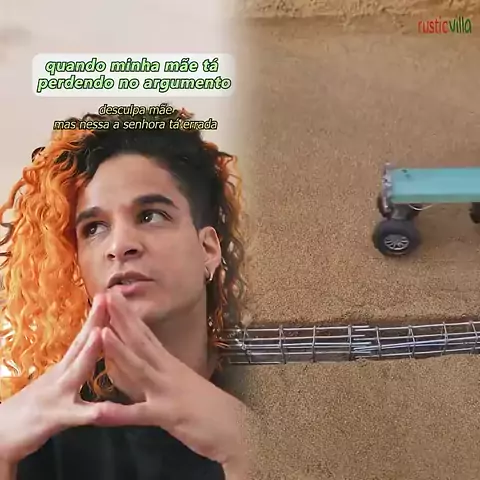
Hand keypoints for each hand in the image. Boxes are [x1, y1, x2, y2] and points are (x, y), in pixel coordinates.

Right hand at [0, 296, 115, 463]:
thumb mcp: (56, 386)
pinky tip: (104, 411)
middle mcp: (61, 376)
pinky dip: (92, 413)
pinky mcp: (53, 418)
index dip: (96, 317)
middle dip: (95, 321)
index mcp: (64, 368)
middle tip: (107, 297)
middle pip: (80, 343)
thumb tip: (91, 353)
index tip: (109, 295)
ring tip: (101, 333)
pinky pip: (76, 417)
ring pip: (77, 371)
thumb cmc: (32, 411)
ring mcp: (57, 395)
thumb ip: (74, 370)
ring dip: (89, 351)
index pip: (83, 337)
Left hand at [98, 291, 248, 473]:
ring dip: (120, 351)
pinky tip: (99, 412)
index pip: (146, 335)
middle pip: (142, 341)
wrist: (237, 427)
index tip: (114, 297)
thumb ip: (164, 375)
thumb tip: (148, 365)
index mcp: (170, 365)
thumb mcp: (183, 385)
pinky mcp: (170, 415)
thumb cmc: (210, 408)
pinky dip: (119, 414)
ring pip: (141, 368)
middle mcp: (168, 372)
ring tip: (101, 332)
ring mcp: (168, 391)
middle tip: (106, 295)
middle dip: (123, 319)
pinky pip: (141, 415)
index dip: (130, 317)